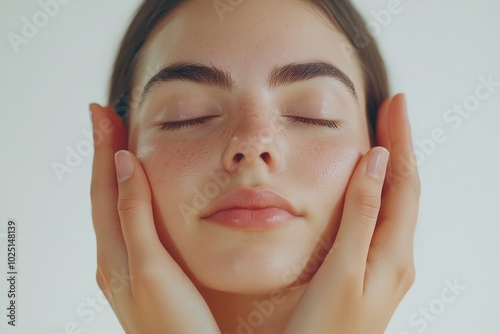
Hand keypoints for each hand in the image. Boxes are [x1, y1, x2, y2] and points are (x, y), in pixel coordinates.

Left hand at [89, 104, 219, 333]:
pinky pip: (127, 227)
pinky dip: (129, 201)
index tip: (100, 113)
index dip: (104, 149)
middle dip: (105, 155)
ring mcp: (126, 268)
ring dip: (115, 175)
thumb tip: (125, 167)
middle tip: (106, 120)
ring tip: (119, 148)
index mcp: (115, 253)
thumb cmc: (172, 324)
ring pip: (114, 211)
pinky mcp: (143, 276)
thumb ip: (136, 218)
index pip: (105, 188)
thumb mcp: (152, 268)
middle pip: (104, 195)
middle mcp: (114, 258)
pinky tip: (137, 199)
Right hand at [284, 94, 419, 332]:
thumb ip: (361, 216)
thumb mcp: (344, 270)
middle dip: (399, 147)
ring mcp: (382, 266)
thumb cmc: (326, 329)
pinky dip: (374, 193)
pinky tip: (364, 189)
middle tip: (391, 110)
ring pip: (393, 205)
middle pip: (403, 190)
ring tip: (383, 139)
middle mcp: (395, 257)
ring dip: (389, 168)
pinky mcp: (366, 272)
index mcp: (393, 254)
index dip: (401, 141)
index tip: (396, 103)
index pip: (403, 183)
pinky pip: (378, 221)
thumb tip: (376, 163)